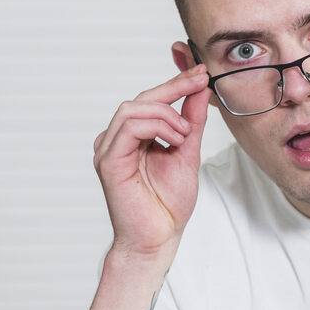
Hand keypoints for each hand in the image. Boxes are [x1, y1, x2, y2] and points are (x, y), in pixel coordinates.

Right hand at [92, 65, 209, 258]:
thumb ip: (191, 121)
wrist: (158, 238)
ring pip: (133, 109)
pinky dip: (156, 127)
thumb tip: (200, 90)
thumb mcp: (187, 152)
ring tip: (185, 135)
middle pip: (142, 99)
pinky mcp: (108, 161)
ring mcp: (109, 149)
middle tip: (200, 83)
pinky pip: (128, 128)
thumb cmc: (168, 204)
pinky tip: (174, 139)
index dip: (175, 83)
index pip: (151, 100)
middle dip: (174, 88)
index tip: (200, 72)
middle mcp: (117, 139)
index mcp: (133, 137)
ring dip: (165, 115)